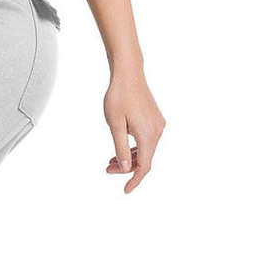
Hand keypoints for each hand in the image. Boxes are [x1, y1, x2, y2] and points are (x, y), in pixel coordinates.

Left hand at [103, 70, 165, 192]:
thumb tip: (126, 169)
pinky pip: (146, 141)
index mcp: (148, 134)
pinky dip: (134, 148)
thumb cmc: (118, 97)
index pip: (144, 166)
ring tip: (111, 162)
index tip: (126, 190)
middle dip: (127, 169)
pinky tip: (121, 150)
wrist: (128, 74)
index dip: (134, 180)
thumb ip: (121, 148)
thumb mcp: (115, 125)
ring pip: (145, 151)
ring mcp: (158, 125)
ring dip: (130, 159)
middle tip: (107, 169)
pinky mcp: (155, 120)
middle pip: (144, 160)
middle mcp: (157, 131)